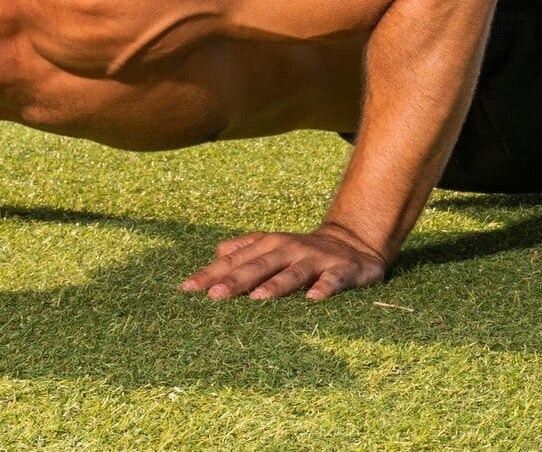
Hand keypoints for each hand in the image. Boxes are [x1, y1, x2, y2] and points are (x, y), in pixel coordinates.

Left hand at [179, 226, 387, 301]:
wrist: (354, 242)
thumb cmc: (303, 251)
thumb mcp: (273, 246)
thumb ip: (244, 249)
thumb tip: (216, 252)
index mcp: (269, 245)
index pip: (235, 260)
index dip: (211, 273)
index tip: (187, 289)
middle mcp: (290, 249)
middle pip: (259, 265)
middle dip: (236, 280)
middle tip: (214, 295)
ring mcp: (316, 259)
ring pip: (293, 273)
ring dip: (276, 285)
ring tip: (258, 298)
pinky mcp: (342, 270)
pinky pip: (333, 280)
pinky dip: (324, 288)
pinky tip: (313, 298)